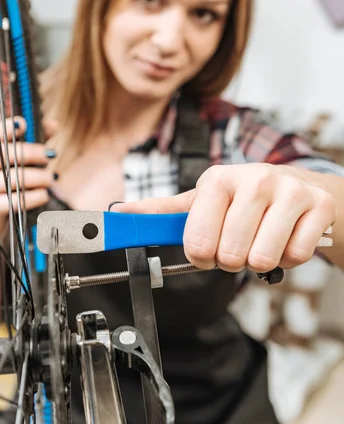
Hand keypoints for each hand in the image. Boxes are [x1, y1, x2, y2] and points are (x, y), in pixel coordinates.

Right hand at [0, 116, 57, 231]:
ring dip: (38, 177)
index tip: (23, 123)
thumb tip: (53, 124)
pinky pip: (14, 201)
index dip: (7, 127)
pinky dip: (34, 197)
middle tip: (51, 155)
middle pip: (5, 155)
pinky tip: (45, 194)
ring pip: (13, 178)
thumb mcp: (23, 158)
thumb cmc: (11, 180)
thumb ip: (37, 139)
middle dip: (32, 153)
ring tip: (51, 178)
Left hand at [113, 163, 335, 271]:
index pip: (197, 241)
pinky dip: (289, 258)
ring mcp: (289, 190)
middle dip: (232, 259)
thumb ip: (163, 211)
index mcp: (218, 179)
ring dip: (260, 260)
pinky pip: (296, 257)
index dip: (201, 255)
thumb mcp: (203, 199)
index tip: (207, 249)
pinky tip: (286, 237)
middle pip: (230, 255)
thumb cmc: (246, 197)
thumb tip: (121, 213)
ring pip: (263, 259)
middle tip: (239, 243)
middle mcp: (254, 178)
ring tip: (262, 238)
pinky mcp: (318, 205)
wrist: (300, 186)